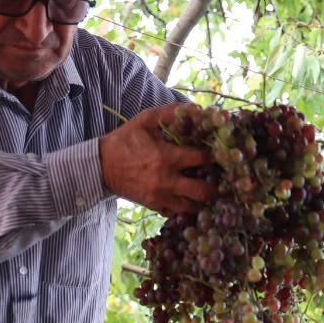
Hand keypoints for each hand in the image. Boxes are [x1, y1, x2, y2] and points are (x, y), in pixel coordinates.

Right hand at [98, 103, 215, 215]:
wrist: (100, 166)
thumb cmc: (124, 141)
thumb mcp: (145, 121)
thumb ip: (169, 113)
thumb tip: (195, 108)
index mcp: (167, 157)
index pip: (202, 159)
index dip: (216, 157)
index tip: (223, 155)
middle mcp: (167, 180)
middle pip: (202, 191)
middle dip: (216, 187)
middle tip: (223, 182)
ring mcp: (161, 196)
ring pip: (191, 208)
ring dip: (202, 202)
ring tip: (209, 194)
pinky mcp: (154, 206)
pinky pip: (176, 214)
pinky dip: (186, 209)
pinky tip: (191, 201)